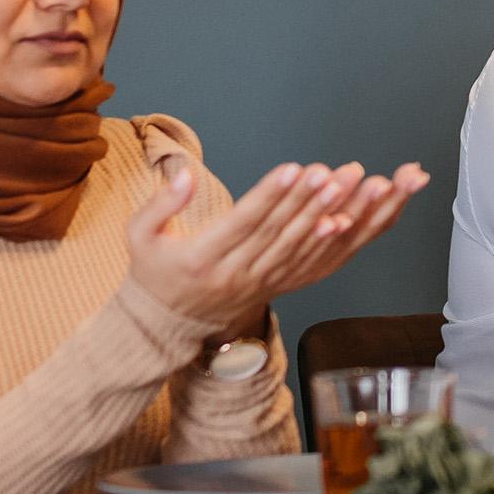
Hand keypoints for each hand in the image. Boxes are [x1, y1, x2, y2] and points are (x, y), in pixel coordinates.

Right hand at [125, 158, 432, 329]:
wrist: (170, 324)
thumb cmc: (156, 271)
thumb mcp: (140, 237)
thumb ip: (159, 204)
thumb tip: (184, 173)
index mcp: (202, 258)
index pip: (242, 223)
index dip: (270, 196)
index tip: (294, 168)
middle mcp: (236, 274)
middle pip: (280, 234)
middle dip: (311, 200)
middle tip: (336, 171)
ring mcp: (261, 283)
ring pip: (302, 247)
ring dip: (331, 215)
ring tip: (353, 186)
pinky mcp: (280, 286)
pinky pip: (312, 265)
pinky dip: (333, 244)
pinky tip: (351, 220)